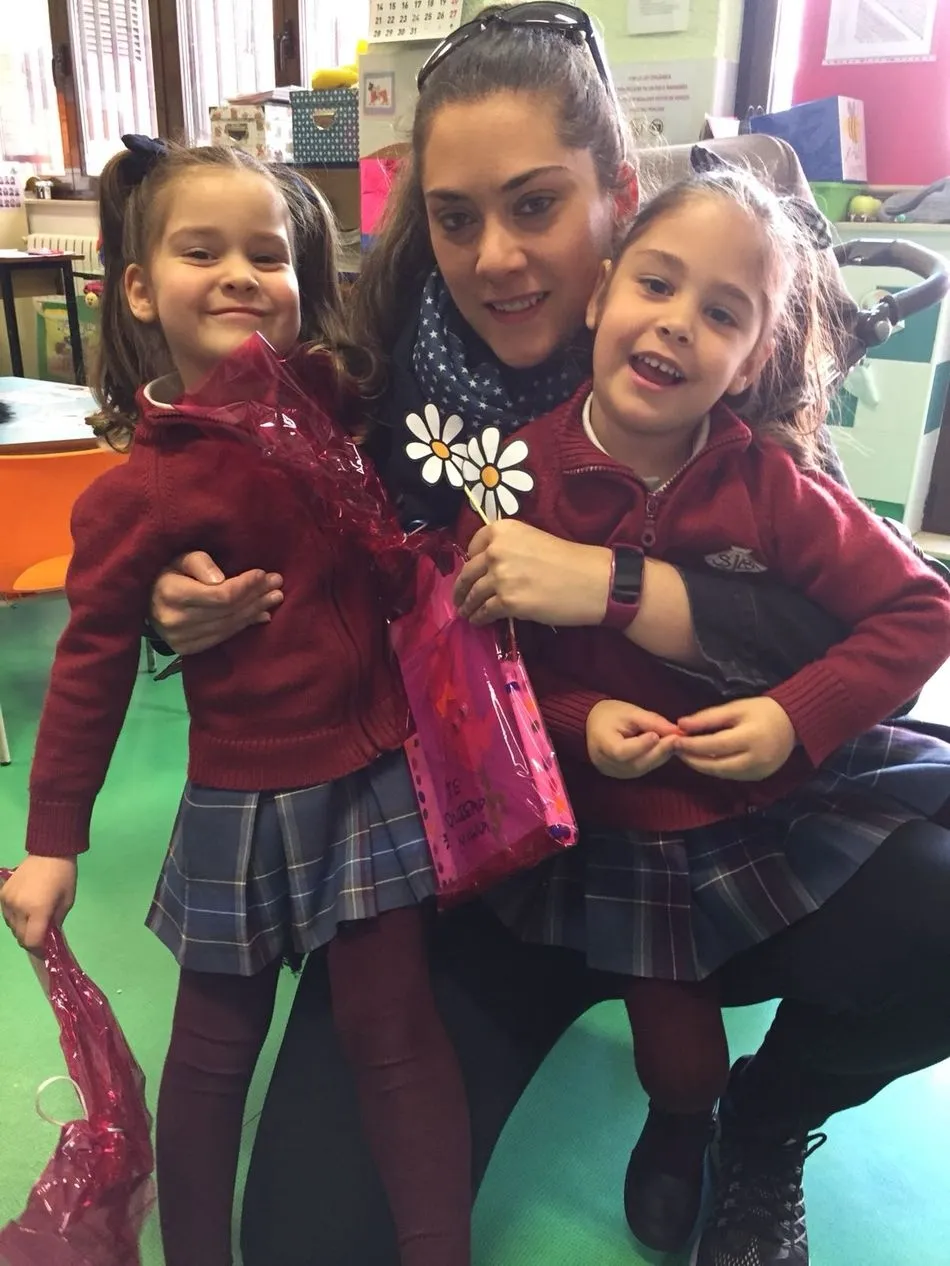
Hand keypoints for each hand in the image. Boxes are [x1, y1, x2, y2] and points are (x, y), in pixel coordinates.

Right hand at [0, 856, 77, 951]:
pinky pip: (6, 915)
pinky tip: (25, 911)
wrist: (49, 852)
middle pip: (20, 936)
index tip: (45, 948)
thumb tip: (48, 938)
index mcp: (38, 909)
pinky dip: (15, 918)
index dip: (38, 949)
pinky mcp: (2, 894)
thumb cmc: (63, 876)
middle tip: (41, 935)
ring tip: (34, 921)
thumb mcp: (67, 902)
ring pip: (11, 927)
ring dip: (22, 929)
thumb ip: (55, 923)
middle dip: (31, 940)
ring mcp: (8, 900)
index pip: (31, 940)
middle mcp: (19, 907)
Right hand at [150, 552, 282, 654]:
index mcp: (171, 594)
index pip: (220, 595)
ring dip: (255, 611)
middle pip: (228, 611)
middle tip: (277, 584)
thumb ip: (199, 562)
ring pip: (228, 625)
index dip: (245, 586)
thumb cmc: (168, 574)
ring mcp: (180, 639)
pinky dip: (244, 626)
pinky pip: (223, 637)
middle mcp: (175, 620)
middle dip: (256, 596)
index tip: (263, 574)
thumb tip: (221, 579)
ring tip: (274, 598)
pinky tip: (260, 616)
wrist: (146, 603)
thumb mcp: (180, 558)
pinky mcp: (187, 649)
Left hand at [455, 520, 611, 626]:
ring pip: (473, 594)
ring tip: (466, 613)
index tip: (470, 573)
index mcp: (503, 530)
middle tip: (458, 597)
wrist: (592, 580)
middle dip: (460, 588)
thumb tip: (488, 566)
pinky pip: (484, 612)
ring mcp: (500, 577)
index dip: (469, 562)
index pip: (472, 546)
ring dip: (467, 606)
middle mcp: (496, 550)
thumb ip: (508, 548)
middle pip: (467, 572)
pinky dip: (479, 618)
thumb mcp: (533, 540)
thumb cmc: (569, 560)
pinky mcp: (507, 602)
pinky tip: (478, 621)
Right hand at [586, 700, 679, 779]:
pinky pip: (642, 769)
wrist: (593, 723)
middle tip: (676, 738)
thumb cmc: (610, 714)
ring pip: (642, 768)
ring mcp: (614, 772)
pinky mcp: (622, 775)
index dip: (641, 746)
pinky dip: (654, 759)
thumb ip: (652, 721)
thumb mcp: (630, 712)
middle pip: (636, 763)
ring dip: (660, 756)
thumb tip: (676, 730)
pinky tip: (664, 748)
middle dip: (658, 751)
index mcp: (602, 745)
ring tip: (673, 741)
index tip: (657, 735)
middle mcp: (606, 764)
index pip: (622, 752)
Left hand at [674, 697, 795, 781]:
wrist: (794, 724)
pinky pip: (730, 775)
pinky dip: (715, 768)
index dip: (692, 745)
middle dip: (693, 759)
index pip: (714, 746)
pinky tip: (704, 760)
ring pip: (721, 773)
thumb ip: (708, 718)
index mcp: (751, 738)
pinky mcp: (758, 777)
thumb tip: (681, 725)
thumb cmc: (763, 711)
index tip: (675, 740)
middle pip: (716, 765)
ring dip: (701, 766)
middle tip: (676, 751)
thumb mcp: (736, 708)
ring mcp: (758, 772)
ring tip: (686, 755)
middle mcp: (755, 760)